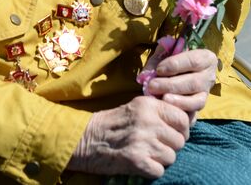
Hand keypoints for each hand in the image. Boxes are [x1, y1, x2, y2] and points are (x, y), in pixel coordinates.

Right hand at [68, 96, 189, 178]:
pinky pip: (160, 171)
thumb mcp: (136, 107)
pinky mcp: (137, 161)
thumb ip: (159, 111)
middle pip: (180, 140)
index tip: (173, 132)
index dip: (181, 129)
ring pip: (171, 157)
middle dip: (171, 146)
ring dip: (161, 159)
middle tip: (156, 145)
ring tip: (146, 152)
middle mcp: (147, 121)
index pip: (182, 118)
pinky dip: (152, 170)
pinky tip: (140, 162)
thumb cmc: (113, 123)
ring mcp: (142, 141)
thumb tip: (189, 121)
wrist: (86, 138)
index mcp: (148, 105)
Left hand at [146, 48, 217, 124]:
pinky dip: (180, 113)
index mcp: (206, 58)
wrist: (176, 71)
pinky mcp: (199, 109)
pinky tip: (167, 110)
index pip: (193, 61)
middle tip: (153, 86)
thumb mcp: (165, 53)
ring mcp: (205, 94)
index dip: (175, 65)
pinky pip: (193, 114)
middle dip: (172, 85)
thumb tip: (147, 75)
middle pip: (194, 83)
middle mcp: (209, 77)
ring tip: (162, 99)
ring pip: (197, 101)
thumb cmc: (170, 58)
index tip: (159, 69)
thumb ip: (157, 60)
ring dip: (178, 101)